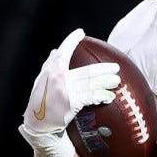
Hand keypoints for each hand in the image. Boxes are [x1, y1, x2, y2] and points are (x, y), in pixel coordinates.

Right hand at [19, 28, 120, 156]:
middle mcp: (59, 77)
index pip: (63, 51)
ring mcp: (66, 90)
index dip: (72, 40)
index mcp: (51, 70)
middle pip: (87, 70)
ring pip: (92, 83)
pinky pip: (91, 97)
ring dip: (107, 82)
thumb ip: (49, 65)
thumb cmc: (40, 101)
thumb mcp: (40, 81)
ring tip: (117, 81)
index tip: (80, 33)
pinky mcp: (72, 102)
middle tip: (116, 67)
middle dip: (104, 69)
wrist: (38, 123)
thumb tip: (57, 50)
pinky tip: (109, 96)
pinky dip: (102, 96)